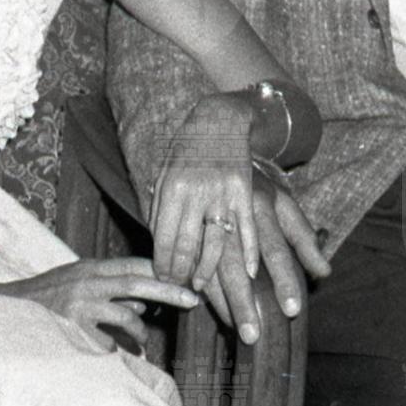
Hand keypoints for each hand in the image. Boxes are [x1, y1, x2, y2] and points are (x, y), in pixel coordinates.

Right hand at [2, 257, 199, 352]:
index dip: (163, 270)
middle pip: (138, 281)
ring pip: (127, 315)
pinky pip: (108, 342)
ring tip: (142, 344)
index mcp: (91, 268)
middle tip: (193, 300)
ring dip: (141, 332)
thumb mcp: (77, 284)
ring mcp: (80, 305)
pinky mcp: (73, 329)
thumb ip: (108, 289)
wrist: (6, 312)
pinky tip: (111, 353)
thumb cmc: (45, 300)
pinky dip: (115, 349)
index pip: (135, 264)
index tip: (188, 279)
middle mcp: (88, 281)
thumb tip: (143, 304)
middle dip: (170, 291)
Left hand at [149, 94, 258, 290]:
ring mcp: (221, 192)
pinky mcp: (243, 191)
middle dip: (179, 272)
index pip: (162, 237)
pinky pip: (247, 228)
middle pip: (186, 245)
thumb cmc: (187, 149)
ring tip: (200, 285)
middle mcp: (195, 192)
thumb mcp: (165, 171)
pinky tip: (249, 273)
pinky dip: (249, 253)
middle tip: (178, 286)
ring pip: (214, 243)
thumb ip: (160, 205)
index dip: (161, 263)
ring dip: (206, 270)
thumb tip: (155, 241)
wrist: (219, 120)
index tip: (162, 278)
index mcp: (172, 187)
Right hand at [194, 187, 330, 344]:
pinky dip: (189, 278)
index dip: (284, 279)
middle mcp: (232, 211)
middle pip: (239, 264)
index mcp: (261, 206)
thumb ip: (303, 238)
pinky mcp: (182, 216)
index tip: (292, 310)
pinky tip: (194, 299)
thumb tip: (325, 273)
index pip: (276, 249)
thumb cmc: (254, 184)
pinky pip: (184, 253)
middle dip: (244, 301)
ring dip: (216, 296)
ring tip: (229, 324)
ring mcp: (204, 212)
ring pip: (208, 262)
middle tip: (253, 335)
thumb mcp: (283, 203)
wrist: (216, 142)